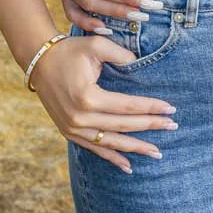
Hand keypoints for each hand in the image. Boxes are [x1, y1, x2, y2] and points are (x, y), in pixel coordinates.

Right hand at [33, 34, 178, 172]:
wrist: (39, 62)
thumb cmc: (69, 51)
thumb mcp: (95, 45)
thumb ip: (121, 54)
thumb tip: (140, 64)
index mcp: (88, 98)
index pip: (128, 107)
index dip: (151, 108)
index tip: (171, 109)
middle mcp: (80, 118)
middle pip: (123, 126)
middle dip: (151, 127)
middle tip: (173, 126)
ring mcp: (73, 128)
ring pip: (111, 142)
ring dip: (135, 148)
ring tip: (157, 153)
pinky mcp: (69, 132)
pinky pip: (95, 148)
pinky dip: (112, 157)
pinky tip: (129, 166)